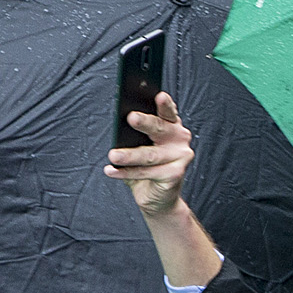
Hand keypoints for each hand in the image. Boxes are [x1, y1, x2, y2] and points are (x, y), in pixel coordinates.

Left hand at [105, 91, 189, 217]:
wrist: (157, 196)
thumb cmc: (146, 166)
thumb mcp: (140, 145)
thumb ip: (134, 134)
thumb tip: (120, 127)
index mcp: (172, 125)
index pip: (168, 111)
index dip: (165, 103)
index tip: (158, 95)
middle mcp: (180, 138)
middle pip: (160, 128)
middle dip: (145, 122)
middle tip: (131, 117)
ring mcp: (181, 156)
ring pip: (150, 154)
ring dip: (129, 155)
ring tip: (113, 155)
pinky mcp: (176, 174)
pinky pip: (146, 172)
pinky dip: (126, 172)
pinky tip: (111, 170)